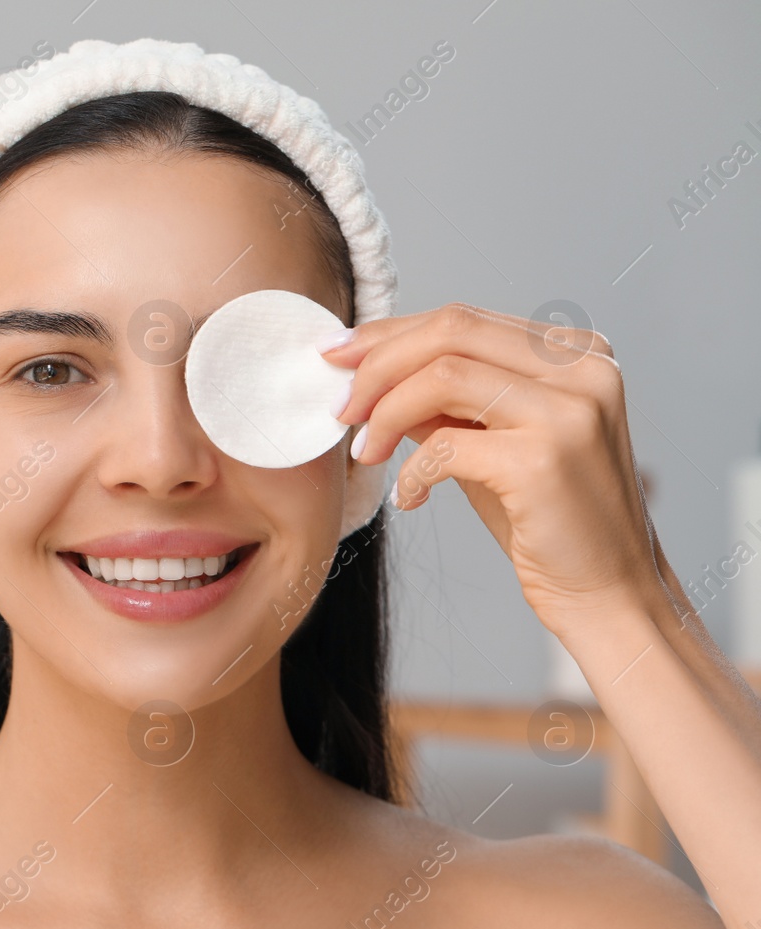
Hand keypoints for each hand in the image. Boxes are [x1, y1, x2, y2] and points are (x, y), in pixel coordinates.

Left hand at [322, 302, 666, 635]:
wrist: (608, 592)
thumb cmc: (546, 520)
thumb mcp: (491, 442)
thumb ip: (444, 401)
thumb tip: (368, 374)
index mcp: (576, 353)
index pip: (462, 319)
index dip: (388, 335)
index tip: (337, 358)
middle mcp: (583, 369)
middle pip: (450, 331)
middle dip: (377, 365)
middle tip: (340, 407)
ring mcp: (569, 411)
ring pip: (442, 375)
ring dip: (385, 414)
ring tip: (367, 452)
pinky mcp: (545, 461)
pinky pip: (444, 445)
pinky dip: (411, 471)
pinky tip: (408, 499)